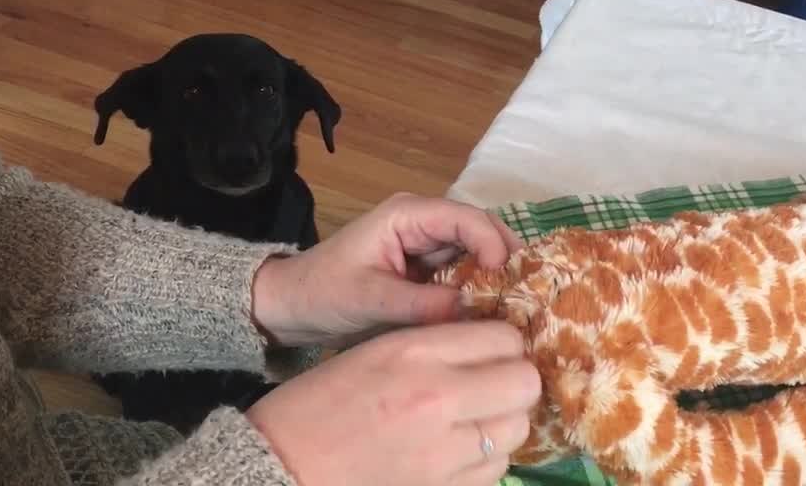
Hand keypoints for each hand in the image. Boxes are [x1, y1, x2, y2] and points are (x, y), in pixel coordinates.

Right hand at [246, 319, 540, 485]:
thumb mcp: (375, 351)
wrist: (280, 467)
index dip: (503, 344)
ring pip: (516, 429)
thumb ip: (435, 344)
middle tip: (493, 387)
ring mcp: (444, 451)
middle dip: (514, 382)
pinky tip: (456, 453)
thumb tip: (491, 343)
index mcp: (415, 352)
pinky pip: (495, 469)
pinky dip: (483, 460)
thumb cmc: (320, 404)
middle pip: (525, 382)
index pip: (503, 337)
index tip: (493, 353)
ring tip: (472, 422)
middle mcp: (438, 397)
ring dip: (501, 423)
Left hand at [251, 192, 524, 349]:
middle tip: (528, 296)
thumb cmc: (322, 293)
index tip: (508, 281)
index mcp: (408, 215)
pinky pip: (464, 274)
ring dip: (496, 278)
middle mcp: (424, 222)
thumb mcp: (369, 300)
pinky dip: (480, 291)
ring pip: (477, 254)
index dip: (493, 245)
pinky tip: (494, 314)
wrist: (290, 307)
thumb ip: (421, 304)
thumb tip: (474, 311)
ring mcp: (428, 245)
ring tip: (517, 307)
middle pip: (481, 232)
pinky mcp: (427, 269)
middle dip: (505, 261)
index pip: (466, 219)